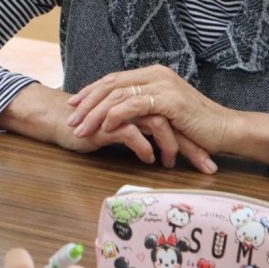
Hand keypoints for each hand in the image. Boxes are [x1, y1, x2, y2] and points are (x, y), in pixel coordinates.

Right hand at [0, 83, 210, 168]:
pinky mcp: (107, 121)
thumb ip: (146, 130)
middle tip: (207, 166)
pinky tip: (149, 159)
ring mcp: (122, 110)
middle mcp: (136, 102)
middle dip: (192, 146)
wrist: (60, 120)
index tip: (208, 162)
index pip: (177, 119)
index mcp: (144, 101)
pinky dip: (144, 147)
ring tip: (171, 165)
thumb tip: (171, 146)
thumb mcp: (126, 129)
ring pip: (157, 124)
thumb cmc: (94, 127)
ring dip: (169, 146)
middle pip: (174, 120)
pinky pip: (132, 132)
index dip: (193, 140)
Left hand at [66, 65, 227, 171]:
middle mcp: (156, 74)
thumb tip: (117, 117)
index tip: (72, 105)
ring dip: (95, 113)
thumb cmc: (196, 127)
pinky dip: (115, 116)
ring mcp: (162, 84)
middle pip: (111, 84)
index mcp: (153, 74)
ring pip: (117, 95)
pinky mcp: (168, 100)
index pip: (113, 79)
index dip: (90, 92)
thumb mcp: (164, 113)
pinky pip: (133, 106)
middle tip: (70, 118)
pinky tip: (105, 128)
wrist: (226, 130)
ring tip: (82, 129)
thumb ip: (143, 109)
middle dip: (87, 102)